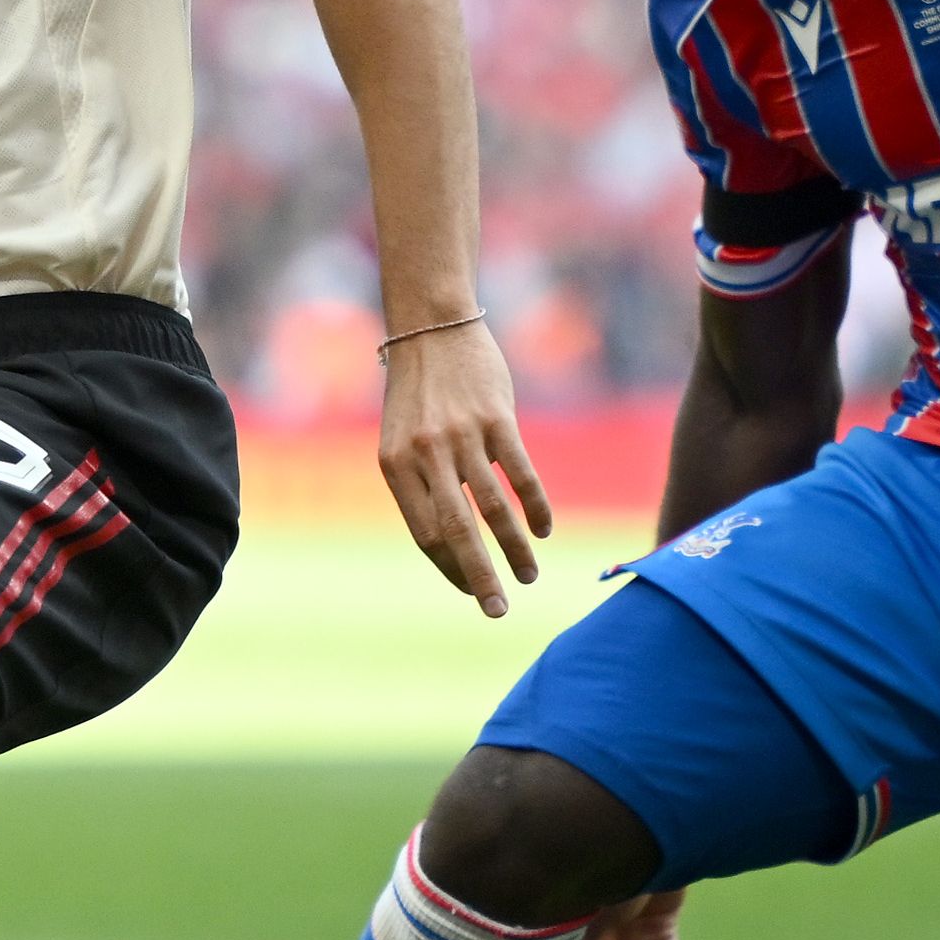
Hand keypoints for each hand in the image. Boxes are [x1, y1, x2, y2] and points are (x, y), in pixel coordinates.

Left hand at [381, 316, 551, 616]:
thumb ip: (420, 486)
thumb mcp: (401, 440)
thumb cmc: (417, 393)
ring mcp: (463, 436)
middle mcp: (426, 454)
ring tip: (529, 577)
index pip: (425, 534)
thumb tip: (448, 544)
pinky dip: (535, 508)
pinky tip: (544, 531)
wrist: (431, 328)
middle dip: (479, 578)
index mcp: (396, 465)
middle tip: (497, 612)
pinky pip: (520, 474)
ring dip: (513, 549)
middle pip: (457, 531)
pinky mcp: (496, 419)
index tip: (470, 591)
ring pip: (494, 508)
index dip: (450, 569)